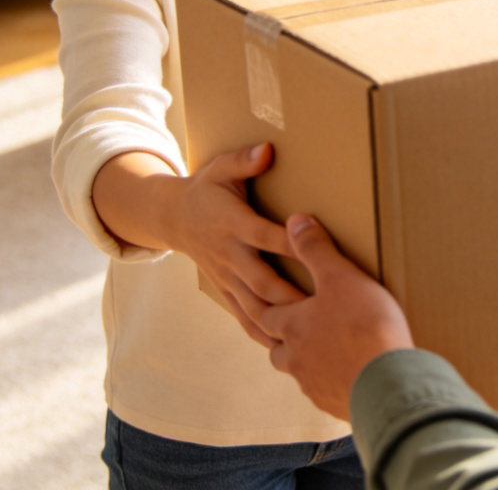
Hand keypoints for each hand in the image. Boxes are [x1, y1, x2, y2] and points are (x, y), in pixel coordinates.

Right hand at [160, 142, 304, 346]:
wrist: (172, 217)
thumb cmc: (206, 188)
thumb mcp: (221, 167)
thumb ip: (244, 160)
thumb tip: (268, 150)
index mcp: (233, 223)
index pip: (265, 235)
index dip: (290, 242)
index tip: (316, 247)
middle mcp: (230, 254)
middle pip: (263, 280)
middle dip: (293, 295)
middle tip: (325, 307)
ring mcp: (226, 276)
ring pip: (254, 305)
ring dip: (281, 320)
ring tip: (312, 335)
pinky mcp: (225, 289)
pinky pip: (243, 315)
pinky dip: (261, 332)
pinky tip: (283, 347)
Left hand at [262, 214, 414, 419]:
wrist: (387, 383)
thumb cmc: (362, 326)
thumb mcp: (340, 276)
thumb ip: (316, 248)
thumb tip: (295, 220)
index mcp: (293, 326)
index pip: (266, 315)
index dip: (264, 304)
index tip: (264, 295)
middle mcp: (297, 359)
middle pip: (276, 350)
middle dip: (278, 337)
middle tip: (286, 325)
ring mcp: (316, 386)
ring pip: (299, 373)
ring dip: (304, 360)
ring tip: (318, 349)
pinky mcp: (337, 404)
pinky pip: (325, 391)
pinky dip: (329, 380)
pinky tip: (344, 372)